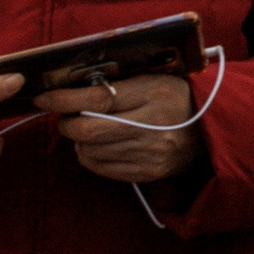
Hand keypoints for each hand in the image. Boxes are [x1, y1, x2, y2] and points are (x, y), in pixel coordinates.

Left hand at [40, 72, 204, 185]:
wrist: (209, 131)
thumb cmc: (175, 98)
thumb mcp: (151, 80)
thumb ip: (116, 85)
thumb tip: (71, 92)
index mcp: (154, 94)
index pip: (98, 99)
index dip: (64, 99)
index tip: (43, 98)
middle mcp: (152, 126)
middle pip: (89, 132)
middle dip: (67, 125)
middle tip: (65, 117)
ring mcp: (150, 154)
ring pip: (91, 153)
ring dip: (79, 142)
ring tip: (87, 131)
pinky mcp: (147, 173)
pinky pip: (103, 168)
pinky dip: (91, 157)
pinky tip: (99, 146)